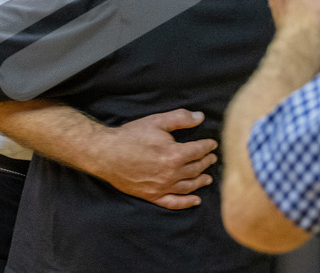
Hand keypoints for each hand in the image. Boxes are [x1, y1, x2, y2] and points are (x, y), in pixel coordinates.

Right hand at [93, 109, 217, 209]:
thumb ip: (180, 118)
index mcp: (175, 154)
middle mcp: (172, 174)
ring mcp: (162, 187)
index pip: (199, 150)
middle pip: (196, 168)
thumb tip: (200, 117)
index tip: (212, 144)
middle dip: (206, 162)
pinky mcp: (152, 195)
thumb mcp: (156, 121)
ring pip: (189, 186)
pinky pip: (174, 202)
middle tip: (212, 158)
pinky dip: (187, 203)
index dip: (208, 146)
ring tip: (208, 178)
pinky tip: (195, 200)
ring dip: (200, 181)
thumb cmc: (130, 136)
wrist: (107, 154)